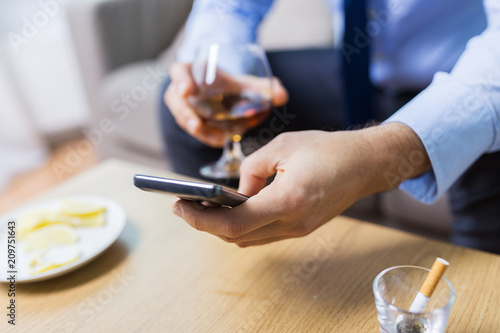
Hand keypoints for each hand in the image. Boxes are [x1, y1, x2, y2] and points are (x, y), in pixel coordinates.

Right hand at [164, 62, 288, 146]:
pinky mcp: (191, 123)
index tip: (187, 91)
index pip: (179, 72)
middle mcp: (183, 90)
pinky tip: (221, 141)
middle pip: (175, 100)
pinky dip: (207, 136)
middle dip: (185, 113)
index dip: (180, 80)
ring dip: (197, 130)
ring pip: (183, 118)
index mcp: (192, 71)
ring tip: (215, 138)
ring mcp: (184, 108)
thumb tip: (281, 95)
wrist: (228, 95)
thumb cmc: (232, 85)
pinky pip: (195, 131)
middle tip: (196, 124)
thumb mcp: (247, 83)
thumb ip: (264, 87)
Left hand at [172, 123, 430, 245]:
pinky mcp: (302, 228)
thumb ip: (251, 170)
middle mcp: (293, 223)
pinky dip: (241, 226)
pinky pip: (263, 234)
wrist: (365, 164)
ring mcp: (299, 230)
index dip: (201, 219)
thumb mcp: (282, 146)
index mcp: (287, 200)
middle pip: (237, 237)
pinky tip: (231, 209)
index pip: (233, 223)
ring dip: (222, 227)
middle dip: (205, 224)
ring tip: (203, 206)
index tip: (180, 207)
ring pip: (249, 239)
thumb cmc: (327, 149)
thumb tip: (236, 192)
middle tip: (184, 207)